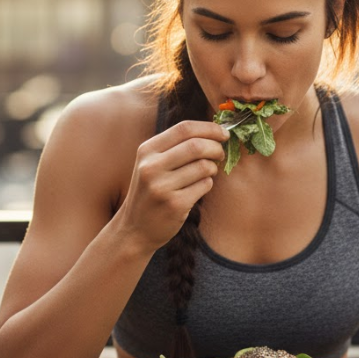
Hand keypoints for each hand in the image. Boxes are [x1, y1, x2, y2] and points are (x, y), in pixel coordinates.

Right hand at [114, 120, 227, 251]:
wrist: (134, 228)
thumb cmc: (150, 192)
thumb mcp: (152, 164)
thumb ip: (176, 147)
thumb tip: (214, 132)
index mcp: (147, 150)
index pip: (184, 128)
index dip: (209, 128)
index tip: (223, 133)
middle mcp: (151, 166)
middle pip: (196, 146)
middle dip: (216, 148)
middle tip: (220, 154)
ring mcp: (162, 186)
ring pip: (204, 167)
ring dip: (212, 169)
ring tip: (206, 174)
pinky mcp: (174, 204)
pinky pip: (204, 186)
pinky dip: (207, 185)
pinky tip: (197, 190)